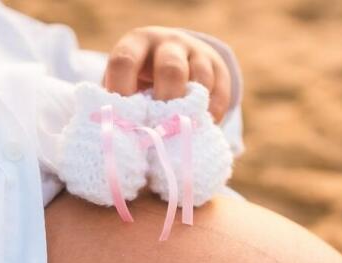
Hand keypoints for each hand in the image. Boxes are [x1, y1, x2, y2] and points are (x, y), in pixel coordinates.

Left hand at [103, 26, 231, 121]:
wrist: (176, 59)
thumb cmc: (141, 82)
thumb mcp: (128, 84)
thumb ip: (125, 105)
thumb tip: (126, 140)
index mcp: (136, 43)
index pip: (125, 61)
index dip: (121, 90)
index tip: (125, 119)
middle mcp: (167, 43)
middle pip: (170, 69)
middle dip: (166, 101)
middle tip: (161, 127)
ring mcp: (196, 52)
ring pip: (200, 78)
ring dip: (192, 109)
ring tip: (183, 131)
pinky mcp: (218, 67)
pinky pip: (219, 93)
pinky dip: (211, 115)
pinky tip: (200, 127)